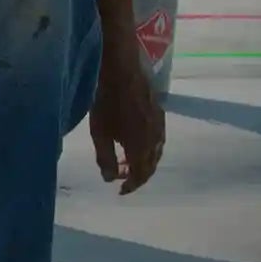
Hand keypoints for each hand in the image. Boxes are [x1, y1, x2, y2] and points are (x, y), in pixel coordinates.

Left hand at [90, 45, 164, 194]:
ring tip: (127, 163)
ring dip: (143, 162)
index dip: (131, 185)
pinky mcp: (160, 113)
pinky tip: (136, 144)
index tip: (120, 191)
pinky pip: (158, 139)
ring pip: (156, 152)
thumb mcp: (99, 133)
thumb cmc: (106, 101)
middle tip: (123, 179)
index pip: (141, 175)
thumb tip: (110, 179)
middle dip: (138, 175)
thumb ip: (106, 158)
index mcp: (143, 147)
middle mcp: (156, 139)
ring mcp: (160, 125)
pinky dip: (149, 149)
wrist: (122, 70)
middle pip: (151, 165)